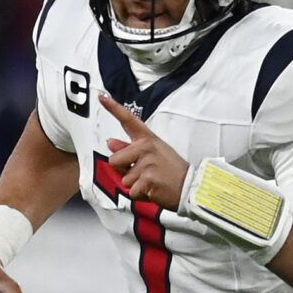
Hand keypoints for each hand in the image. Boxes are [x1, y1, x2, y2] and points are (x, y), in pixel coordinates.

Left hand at [100, 94, 187, 209]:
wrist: (190, 186)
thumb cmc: (171, 170)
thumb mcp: (154, 154)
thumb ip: (129, 148)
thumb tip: (110, 143)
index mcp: (148, 139)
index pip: (128, 120)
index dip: (113, 108)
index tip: (102, 97)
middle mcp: (146, 148)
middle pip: (114, 160)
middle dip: (124, 171)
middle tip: (144, 173)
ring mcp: (147, 164)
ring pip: (124, 179)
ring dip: (135, 185)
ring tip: (152, 182)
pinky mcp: (147, 180)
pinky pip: (132, 192)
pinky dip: (141, 195)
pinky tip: (153, 190)